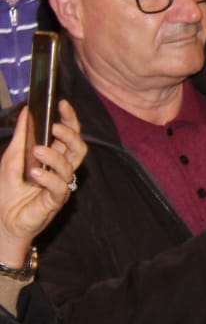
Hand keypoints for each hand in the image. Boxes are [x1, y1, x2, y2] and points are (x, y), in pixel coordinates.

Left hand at [0, 101, 85, 266]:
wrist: (2, 219)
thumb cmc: (8, 190)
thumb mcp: (12, 157)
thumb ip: (22, 136)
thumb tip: (27, 111)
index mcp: (53, 158)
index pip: (69, 136)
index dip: (70, 119)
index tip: (61, 104)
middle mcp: (61, 171)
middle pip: (79, 148)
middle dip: (71, 134)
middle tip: (55, 127)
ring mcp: (61, 186)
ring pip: (70, 166)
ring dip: (54, 155)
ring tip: (37, 151)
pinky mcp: (55, 201)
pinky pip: (60, 187)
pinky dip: (48, 178)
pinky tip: (34, 173)